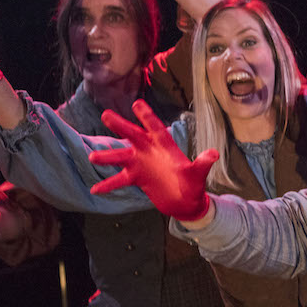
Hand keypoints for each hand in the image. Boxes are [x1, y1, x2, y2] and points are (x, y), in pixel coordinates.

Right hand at [87, 99, 216, 220]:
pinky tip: (95, 189)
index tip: (138, 104)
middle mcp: (150, 152)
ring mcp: (142, 164)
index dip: (147, 116)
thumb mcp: (198, 174)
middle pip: (133, 136)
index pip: (156, 128)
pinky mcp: (137, 179)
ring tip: (92, 157)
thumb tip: (214, 154)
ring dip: (107, 157)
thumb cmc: (194, 185)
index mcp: (165, 146)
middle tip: (106, 114)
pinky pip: (119, 180)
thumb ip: (203, 163)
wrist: (186, 202)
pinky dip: (108, 185)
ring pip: (121, 157)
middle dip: (120, 126)